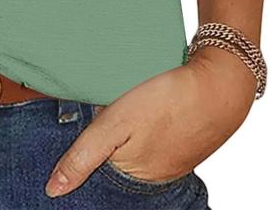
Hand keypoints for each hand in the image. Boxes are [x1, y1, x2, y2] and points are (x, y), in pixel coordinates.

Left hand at [45, 47, 255, 196]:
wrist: (222, 84)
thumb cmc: (169, 101)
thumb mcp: (116, 124)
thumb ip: (84, 155)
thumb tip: (53, 190)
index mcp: (133, 178)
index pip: (92, 177)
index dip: (76, 160)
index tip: (58, 145)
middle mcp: (150, 178)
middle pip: (110, 165)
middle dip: (96, 147)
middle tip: (91, 116)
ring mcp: (167, 162)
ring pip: (129, 152)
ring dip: (118, 137)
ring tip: (112, 112)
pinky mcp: (179, 145)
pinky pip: (148, 142)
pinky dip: (138, 130)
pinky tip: (137, 111)